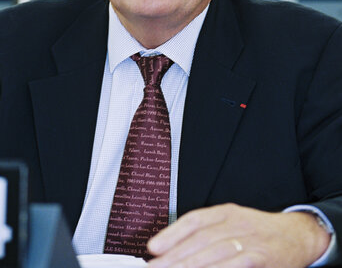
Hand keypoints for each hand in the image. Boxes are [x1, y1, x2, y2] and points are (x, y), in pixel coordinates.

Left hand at [147, 203, 330, 266]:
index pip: (194, 220)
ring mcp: (250, 240)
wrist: (298, 235)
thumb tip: (177, 249)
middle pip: (200, 239)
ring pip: (214, 252)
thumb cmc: (260, 232)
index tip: (153, 247)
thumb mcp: (234, 223)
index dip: (172, 233)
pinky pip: (235, 264)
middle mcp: (236, 222)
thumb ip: (210, 233)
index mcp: (226, 212)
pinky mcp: (262, 257)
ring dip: (189, 265)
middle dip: (174, 256)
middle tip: (154, 267)